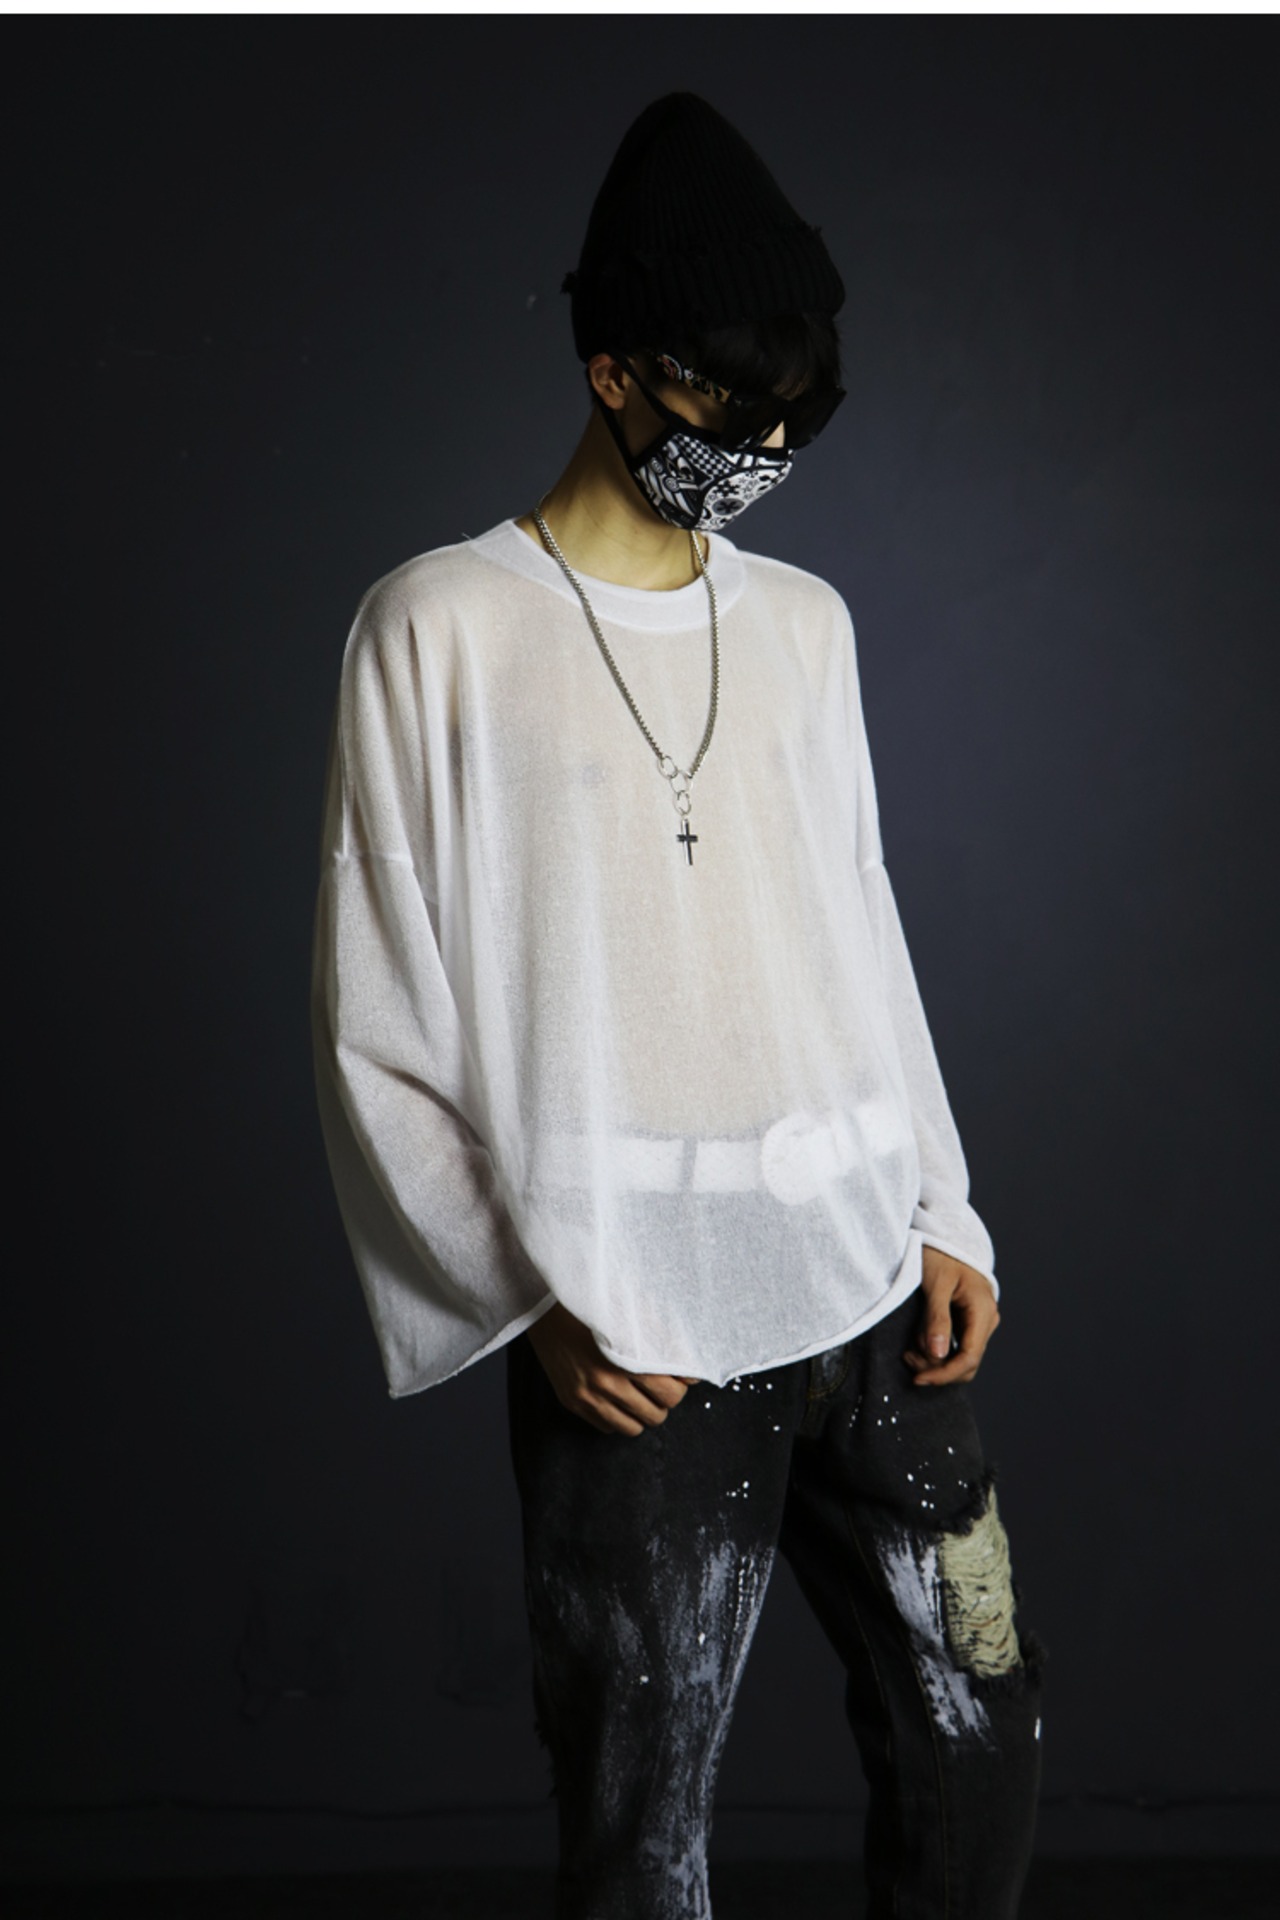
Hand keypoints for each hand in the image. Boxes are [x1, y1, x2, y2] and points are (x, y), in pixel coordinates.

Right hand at [526, 1300, 701, 1435]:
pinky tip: (615, 1396)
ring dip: (641, 1414)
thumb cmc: (596, 1306)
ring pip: (633, 1428)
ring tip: (638, 1393)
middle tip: (658, 1385)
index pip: (670, 1394)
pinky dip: (617, 1417)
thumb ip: (666, 1344)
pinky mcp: (572, 1402)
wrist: (547, 1306)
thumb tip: (693, 1378)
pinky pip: (607, 1428)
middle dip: (662, 1402)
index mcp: (626, 1358)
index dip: (679, 1387)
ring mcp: (587, 1396)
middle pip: (655, 1415)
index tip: (675, 1377)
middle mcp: (607, 1382)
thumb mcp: (634, 1315)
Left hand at [901, 1246, 1000, 1385]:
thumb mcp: (935, 1284)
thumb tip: (938, 1355)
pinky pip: (955, 1345)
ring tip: (908, 1349)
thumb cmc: (941, 1254)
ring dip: (934, 1360)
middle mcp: (986, 1321)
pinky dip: (936, 1349)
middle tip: (907, 1358)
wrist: (946, 1235)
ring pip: (959, 1357)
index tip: (918, 1378)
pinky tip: (917, 1341)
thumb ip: (937, 1319)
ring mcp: (979, 1322)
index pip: (969, 1358)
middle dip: (936, 1368)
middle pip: (966, 1363)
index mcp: (982, 1312)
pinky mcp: (968, 1321)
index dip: (944, 1374)